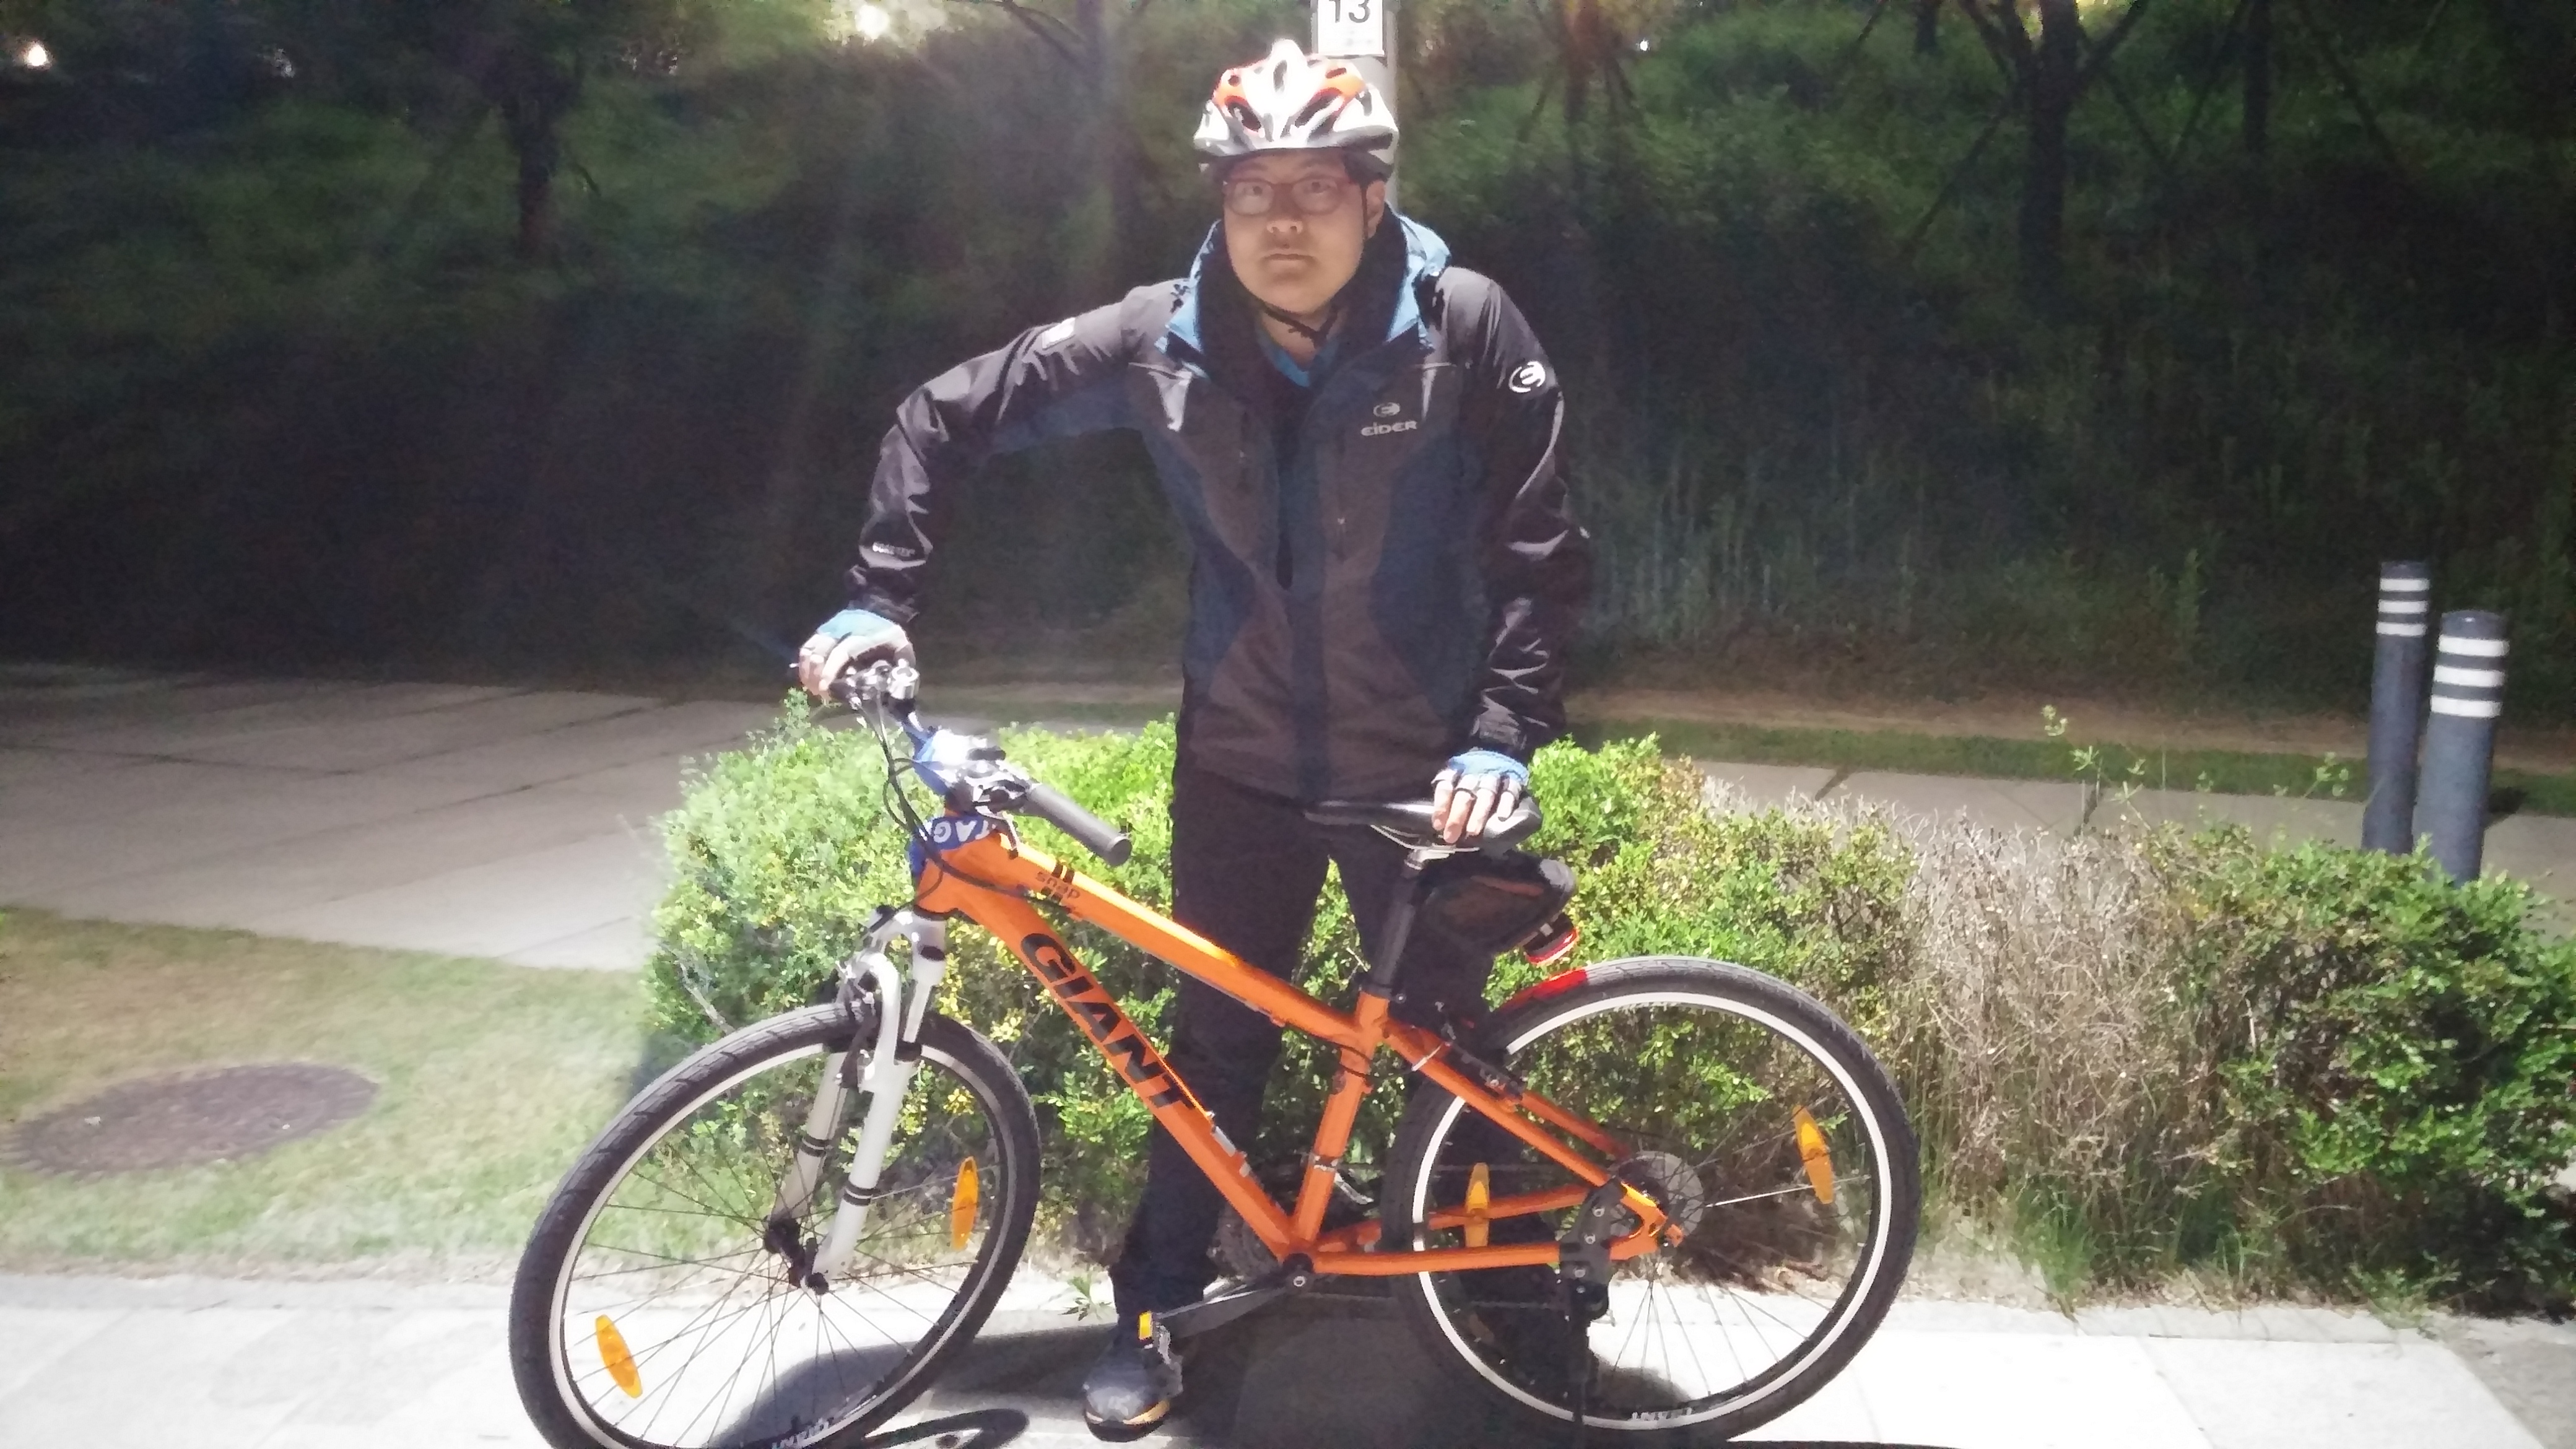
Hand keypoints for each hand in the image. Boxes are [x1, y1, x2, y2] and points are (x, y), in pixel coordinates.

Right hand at [797, 608, 912, 699]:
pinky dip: (804, 663)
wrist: (881, 609)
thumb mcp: (902, 648)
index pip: (843, 651)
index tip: (824, 689)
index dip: (831, 670)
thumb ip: (900, 664)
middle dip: (816, 674)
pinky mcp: (824, 629)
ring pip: (810, 647)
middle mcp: (844, 627)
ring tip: (812, 688)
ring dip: (807, 670)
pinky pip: (808, 646)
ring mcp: (832, 627)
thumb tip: (895, 682)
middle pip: (821, 650)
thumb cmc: (891, 637)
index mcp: (865, 634)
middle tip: (819, 694)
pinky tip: (808, 678)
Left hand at [1430, 748, 1529, 844]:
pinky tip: (1502, 817)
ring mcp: (1495, 774)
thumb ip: (1449, 795)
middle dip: (1457, 816)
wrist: (1503, 745)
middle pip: (1464, 793)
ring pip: (1486, 793)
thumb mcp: (1457, 776)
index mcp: (1458, 769)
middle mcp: (1475, 771)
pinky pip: (1510, 790)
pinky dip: (1506, 803)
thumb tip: (1440, 823)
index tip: (1438, 825)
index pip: (1446, 785)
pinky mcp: (1514, 778)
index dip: (1441, 805)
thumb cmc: (1474, 771)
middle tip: (1451, 836)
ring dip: (1479, 813)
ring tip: (1473, 831)